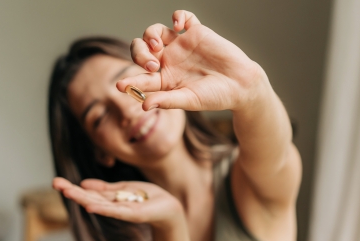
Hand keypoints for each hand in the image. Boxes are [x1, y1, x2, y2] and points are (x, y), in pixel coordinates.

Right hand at [53, 177, 183, 229]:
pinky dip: (102, 208)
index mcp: (110, 198)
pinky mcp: (133, 214)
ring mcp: (121, 211)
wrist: (169, 207)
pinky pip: (115, 211)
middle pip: (89, 197)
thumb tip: (84, 183)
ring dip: (82, 198)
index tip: (56, 181)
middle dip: (72, 191)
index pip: (87, 192)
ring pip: (98, 203)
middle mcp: (112, 205)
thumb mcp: (124, 188)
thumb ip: (105, 188)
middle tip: (54, 183)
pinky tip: (89, 205)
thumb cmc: (148, 198)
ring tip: (67, 192)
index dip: (72, 187)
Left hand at [116, 10, 270, 111]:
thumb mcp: (189, 100)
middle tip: (152, 65)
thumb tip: (144, 106)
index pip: (141, 78)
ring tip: (158, 46)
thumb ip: (167, 101)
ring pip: (155, 32)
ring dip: (150, 35)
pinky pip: (183, 17)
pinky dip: (178, 16)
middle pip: (142, 49)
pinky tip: (179, 25)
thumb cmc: (215, 96)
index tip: (119, 86)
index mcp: (164, 79)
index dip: (129, 81)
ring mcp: (181, 45)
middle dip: (139, 54)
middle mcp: (169, 60)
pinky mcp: (196, 32)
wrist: (241, 85)